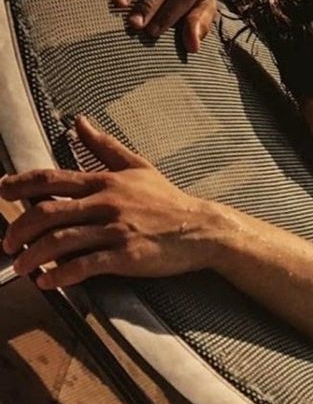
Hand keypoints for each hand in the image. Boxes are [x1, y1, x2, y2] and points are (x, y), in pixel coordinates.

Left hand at [0, 117, 220, 288]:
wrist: (202, 229)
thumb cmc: (169, 200)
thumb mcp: (138, 167)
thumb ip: (105, 146)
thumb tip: (79, 122)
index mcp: (105, 182)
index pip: (51, 179)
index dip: (19, 185)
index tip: (1, 192)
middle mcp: (106, 204)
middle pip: (46, 213)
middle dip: (18, 229)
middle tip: (7, 243)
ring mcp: (115, 231)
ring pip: (59, 241)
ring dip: (32, 256)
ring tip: (21, 266)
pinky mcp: (125, 256)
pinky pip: (84, 266)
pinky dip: (61, 276)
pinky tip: (49, 282)